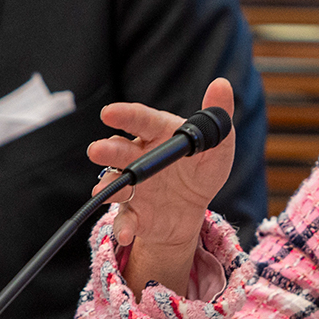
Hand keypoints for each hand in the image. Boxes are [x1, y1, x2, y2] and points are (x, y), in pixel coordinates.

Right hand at [89, 79, 235, 293]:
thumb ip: (218, 116)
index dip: (125, 115)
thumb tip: (222, 84)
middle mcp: (139, 156)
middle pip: (120, 150)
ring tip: (104, 192)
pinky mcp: (133, 212)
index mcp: (158, 134)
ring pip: (114, 184)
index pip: (142, 120)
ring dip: (108, 187)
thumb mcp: (218, 144)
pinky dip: (124, 227)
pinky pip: (125, 220)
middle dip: (107, 150)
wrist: (192, 209)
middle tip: (96, 150)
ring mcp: (133, 185)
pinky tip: (128, 233)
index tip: (109, 113)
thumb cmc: (201, 168)